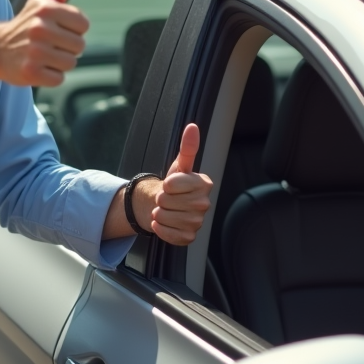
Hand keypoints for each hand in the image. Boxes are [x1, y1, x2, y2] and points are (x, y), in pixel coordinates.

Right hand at [0, 0, 89, 86]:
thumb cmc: (27, 23)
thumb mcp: (43, 0)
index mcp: (46, 8)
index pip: (83, 25)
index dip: (73, 29)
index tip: (57, 28)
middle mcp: (39, 28)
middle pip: (79, 46)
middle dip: (67, 47)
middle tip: (48, 44)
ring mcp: (34, 51)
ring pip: (70, 63)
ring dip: (59, 63)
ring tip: (43, 56)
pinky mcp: (30, 72)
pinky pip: (58, 79)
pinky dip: (50, 76)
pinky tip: (37, 68)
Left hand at [150, 123, 213, 245]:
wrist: (166, 204)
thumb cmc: (174, 184)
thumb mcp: (179, 164)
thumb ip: (187, 147)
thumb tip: (192, 127)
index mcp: (204, 184)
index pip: (173, 184)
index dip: (166, 184)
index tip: (169, 184)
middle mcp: (205, 203)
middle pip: (167, 201)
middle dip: (160, 198)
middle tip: (165, 197)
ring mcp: (198, 221)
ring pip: (166, 217)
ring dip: (158, 213)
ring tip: (164, 209)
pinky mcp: (190, 237)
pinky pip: (168, 234)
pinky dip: (160, 229)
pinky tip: (162, 222)